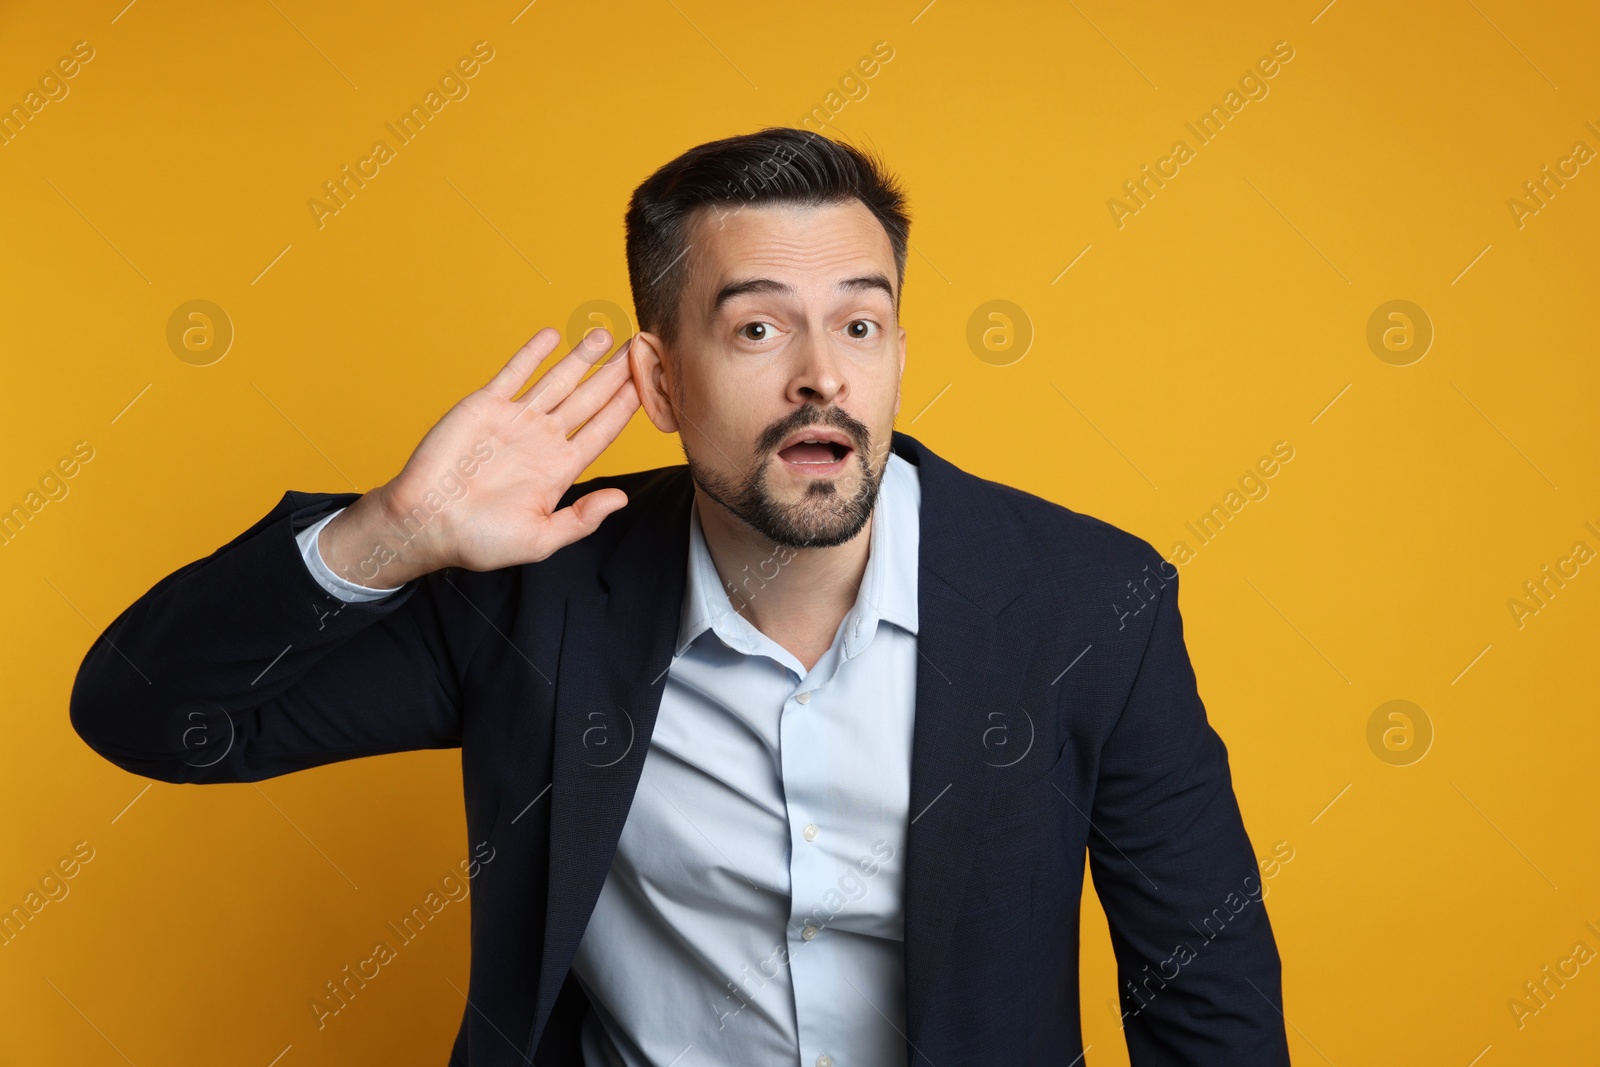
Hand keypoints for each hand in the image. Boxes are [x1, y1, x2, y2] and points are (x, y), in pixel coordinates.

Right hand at [320, 326, 639, 585]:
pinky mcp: (484, 406)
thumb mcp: (540, 539)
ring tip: (605, 334)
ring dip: (581, 357)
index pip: (602, 430)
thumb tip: (620, 500)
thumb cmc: (479, 540)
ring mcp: (515, 420)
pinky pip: (514, 373)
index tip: (650, 384)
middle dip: (614, 374)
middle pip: (587, 399)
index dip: (626, 407)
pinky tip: (553, 336)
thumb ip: (581, 519)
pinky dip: (533, 353)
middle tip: (639, 347)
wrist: (423, 524)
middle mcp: (542, 440)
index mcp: (559, 469)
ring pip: (557, 380)